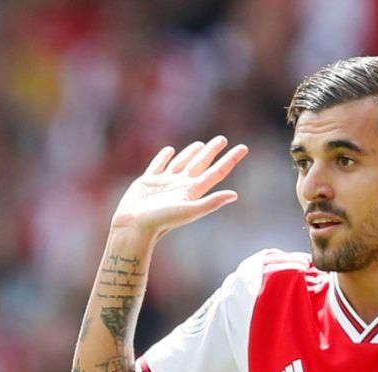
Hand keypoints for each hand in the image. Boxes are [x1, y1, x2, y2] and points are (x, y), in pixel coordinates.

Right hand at [111, 136, 248, 237]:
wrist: (134, 226)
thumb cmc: (161, 220)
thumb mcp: (189, 211)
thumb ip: (211, 203)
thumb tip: (234, 195)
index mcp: (193, 191)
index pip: (217, 172)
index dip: (231, 159)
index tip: (243, 148)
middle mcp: (181, 185)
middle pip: (201, 163)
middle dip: (212, 151)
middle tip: (223, 139)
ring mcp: (165, 183)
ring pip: (181, 163)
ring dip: (191, 153)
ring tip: (200, 144)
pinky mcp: (147, 182)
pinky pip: (158, 165)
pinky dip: (164, 157)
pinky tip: (169, 151)